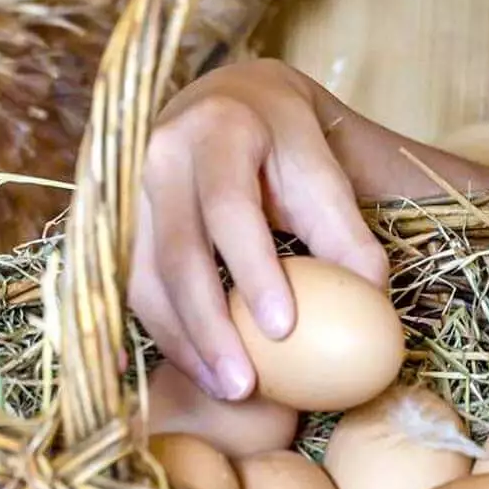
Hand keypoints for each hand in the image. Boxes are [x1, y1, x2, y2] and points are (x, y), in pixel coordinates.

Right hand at [130, 59, 389, 400]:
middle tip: (244, 385)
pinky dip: (164, 332)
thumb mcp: (323, 166)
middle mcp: (161, 154)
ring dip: (183, 340)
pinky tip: (195, 369)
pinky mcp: (117, 222)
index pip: (231, 207)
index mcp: (218, 128)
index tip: (283, 329)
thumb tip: (370, 297)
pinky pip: (132, 286)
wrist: (227, 100)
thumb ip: (345, 228)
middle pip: (178, 251)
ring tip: (226, 387)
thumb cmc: (284, 140)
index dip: (255, 270)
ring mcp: (128, 189)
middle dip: (209, 325)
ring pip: (144, 276)